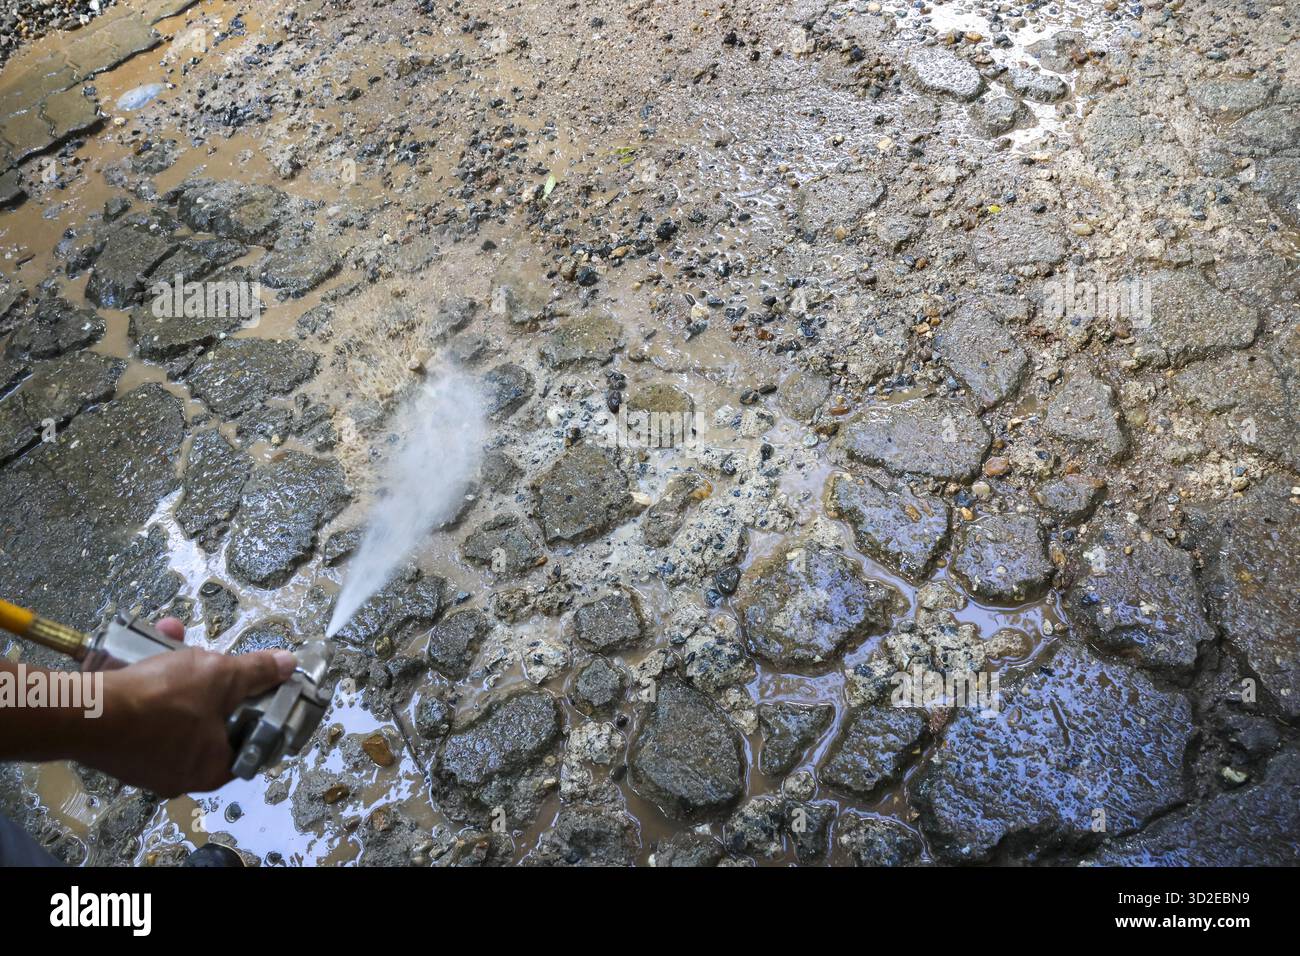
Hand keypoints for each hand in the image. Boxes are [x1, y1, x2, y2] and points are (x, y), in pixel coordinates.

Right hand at [78, 618, 296, 796]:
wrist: (86, 712)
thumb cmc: (161, 702)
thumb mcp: (222, 677)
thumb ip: (258, 672)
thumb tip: (287, 666)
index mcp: (212, 769)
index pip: (248, 743)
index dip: (257, 712)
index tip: (257, 688)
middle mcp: (179, 773)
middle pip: (209, 721)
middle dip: (210, 680)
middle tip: (210, 659)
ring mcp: (146, 761)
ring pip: (173, 707)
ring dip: (175, 669)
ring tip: (173, 639)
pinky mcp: (118, 745)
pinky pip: (142, 708)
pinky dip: (146, 677)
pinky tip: (147, 646)